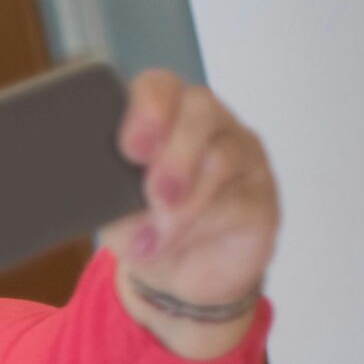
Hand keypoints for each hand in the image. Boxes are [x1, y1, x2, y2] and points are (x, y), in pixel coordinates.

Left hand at [106, 70, 278, 355]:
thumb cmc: (144, 227)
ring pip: (223, 155)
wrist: (181, 277)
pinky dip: (199, 227)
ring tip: (154, 236)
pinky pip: (240, 201)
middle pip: (201, 109)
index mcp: (163, 118)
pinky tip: (172, 244)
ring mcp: (242, 157)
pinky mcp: (262, 198)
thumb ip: (106, 195)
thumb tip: (101, 193)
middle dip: (174, 151)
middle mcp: (208, 126)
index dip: (148, 109)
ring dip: (184, 201)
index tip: (131, 148)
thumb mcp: (112, 213)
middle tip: (155, 193)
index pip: (160, 86)